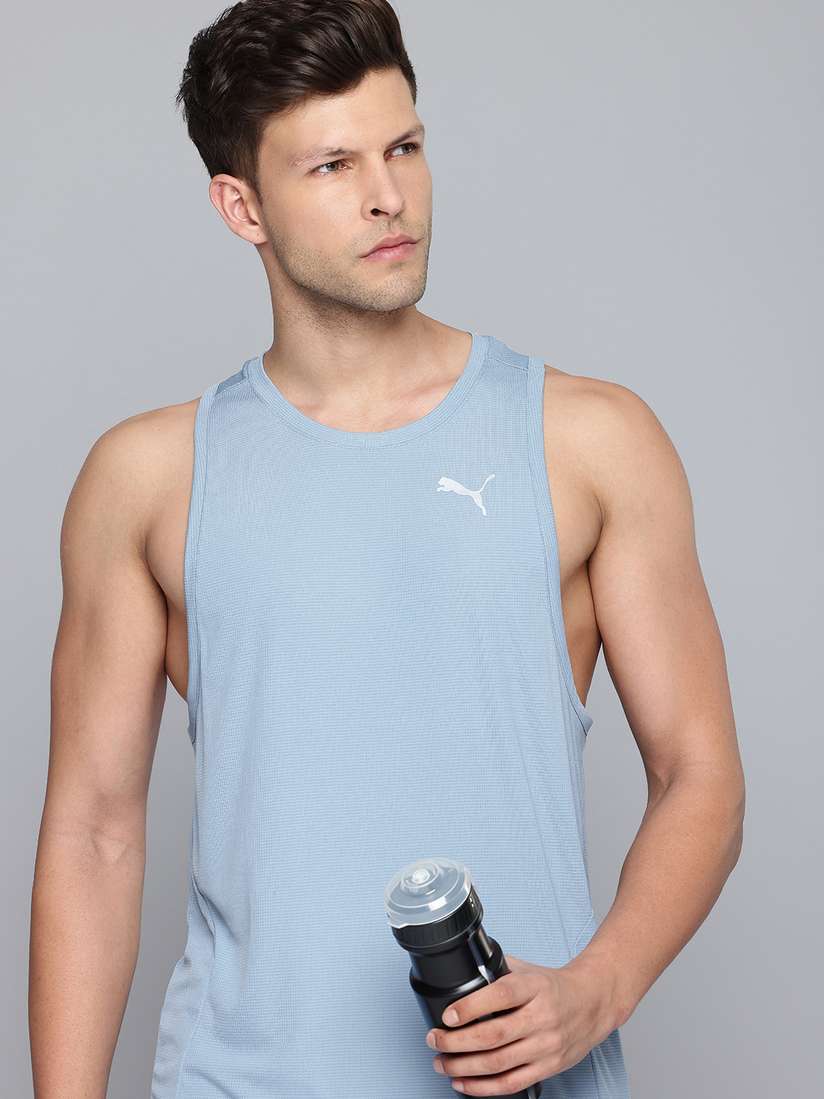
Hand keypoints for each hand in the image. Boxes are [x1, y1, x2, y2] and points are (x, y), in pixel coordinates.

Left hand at [424, 952, 618, 1094]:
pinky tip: (462, 1082)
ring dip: (463, 1066)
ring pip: (499, 1063)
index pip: (501, 995)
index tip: (447, 1014)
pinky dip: (483, 1087)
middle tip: (434, 1040)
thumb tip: (463, 969)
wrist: (593, 1003)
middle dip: (457, 1041)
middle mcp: (541, 1017)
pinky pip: (512, 1083)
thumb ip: (498, 970)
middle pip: (494, 1035)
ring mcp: (546, 1045)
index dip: (471, 1006)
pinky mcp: (549, 1067)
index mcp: (534, 987)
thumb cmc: (553, 986)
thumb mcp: (528, 969)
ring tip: (441, 1062)